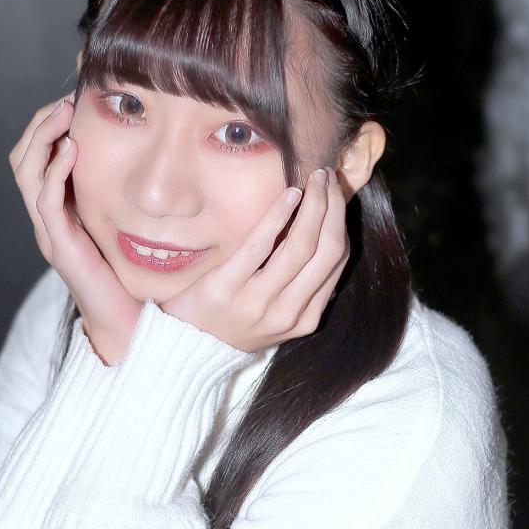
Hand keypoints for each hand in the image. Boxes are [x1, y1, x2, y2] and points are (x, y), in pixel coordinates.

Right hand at [9, 96, 142, 363]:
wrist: (133, 324)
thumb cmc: (138, 273)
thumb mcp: (136, 220)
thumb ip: (137, 189)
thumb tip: (162, 151)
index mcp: (65, 207)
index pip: (39, 154)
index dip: (50, 122)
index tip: (76, 97)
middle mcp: (51, 217)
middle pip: (23, 157)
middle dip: (42, 123)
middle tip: (68, 100)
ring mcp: (51, 231)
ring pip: (26, 173)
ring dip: (43, 137)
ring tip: (64, 114)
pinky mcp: (60, 246)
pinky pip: (46, 202)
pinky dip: (54, 171)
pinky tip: (71, 151)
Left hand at [160, 167, 349, 352]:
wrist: (188, 350)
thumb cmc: (233, 324)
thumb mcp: (276, 317)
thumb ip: (301, 289)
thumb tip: (325, 240)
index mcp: (304, 320)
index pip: (337, 263)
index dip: (341, 223)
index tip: (338, 196)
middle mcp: (287, 313)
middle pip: (326, 251)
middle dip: (333, 208)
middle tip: (329, 179)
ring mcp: (258, 303)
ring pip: (301, 246)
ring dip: (313, 206)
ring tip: (314, 180)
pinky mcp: (227, 289)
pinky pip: (260, 245)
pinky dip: (278, 215)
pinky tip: (289, 194)